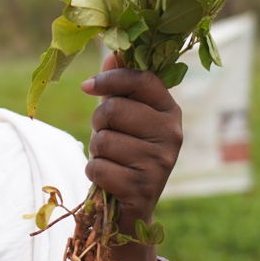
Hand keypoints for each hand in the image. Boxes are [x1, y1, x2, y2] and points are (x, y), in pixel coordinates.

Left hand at [80, 53, 182, 228]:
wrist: (132, 208)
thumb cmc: (127, 153)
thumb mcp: (126, 118)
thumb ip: (119, 87)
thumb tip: (113, 52)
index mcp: (170, 111)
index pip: (141, 80)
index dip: (110, 78)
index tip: (87, 86)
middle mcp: (172, 134)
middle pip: (114, 109)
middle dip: (98, 122)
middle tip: (106, 135)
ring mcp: (161, 163)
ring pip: (104, 140)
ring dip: (97, 151)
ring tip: (111, 159)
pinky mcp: (143, 189)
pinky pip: (100, 168)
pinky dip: (95, 172)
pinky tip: (110, 178)